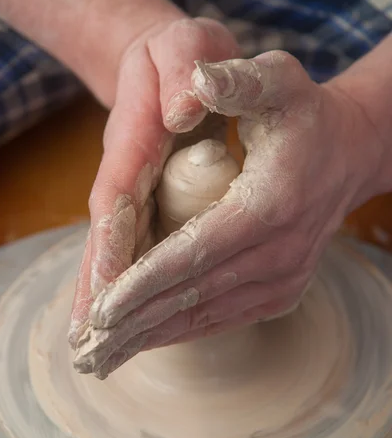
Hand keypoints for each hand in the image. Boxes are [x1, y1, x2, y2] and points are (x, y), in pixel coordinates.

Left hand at [73, 50, 385, 377]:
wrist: (349, 153)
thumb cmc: (305, 115)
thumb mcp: (277, 81)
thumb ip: (237, 82)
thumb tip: (195, 81)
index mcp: (270, 204)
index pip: (195, 253)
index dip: (144, 283)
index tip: (101, 310)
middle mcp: (280, 251)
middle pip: (195, 296)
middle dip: (136, 324)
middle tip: (88, 351)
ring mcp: (286, 276)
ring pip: (208, 315)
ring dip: (154, 336)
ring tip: (107, 357)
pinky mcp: (284, 289)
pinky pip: (228, 316)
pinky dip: (185, 329)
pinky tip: (151, 339)